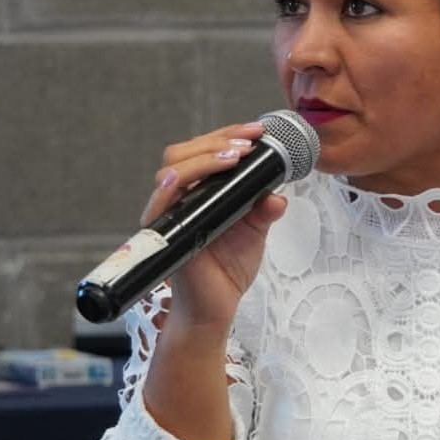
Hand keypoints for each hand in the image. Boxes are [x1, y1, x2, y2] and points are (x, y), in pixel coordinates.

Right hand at [141, 122, 287, 328]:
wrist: (215, 309)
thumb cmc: (227, 270)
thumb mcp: (255, 233)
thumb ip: (264, 211)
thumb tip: (279, 195)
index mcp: (201, 193)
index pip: (205, 152)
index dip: (228, 136)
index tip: (257, 131)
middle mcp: (181, 199)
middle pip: (183, 154)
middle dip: (217, 140)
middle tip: (248, 141)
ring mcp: (169, 216)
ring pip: (172, 171)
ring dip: (204, 158)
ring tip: (235, 156)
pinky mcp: (165, 235)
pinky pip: (160, 205)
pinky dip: (172, 187)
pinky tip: (188, 179)